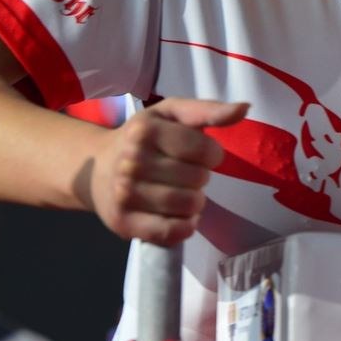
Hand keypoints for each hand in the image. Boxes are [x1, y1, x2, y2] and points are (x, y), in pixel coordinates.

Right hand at [87, 97, 247, 244]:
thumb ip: (209, 110)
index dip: (212, 155)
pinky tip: (178, 215)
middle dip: (200, 178)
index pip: (205, 151)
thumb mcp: (171, 114)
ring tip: (182, 193)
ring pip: (189, 207)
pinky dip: (185, 226)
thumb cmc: (142, 138)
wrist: (95, 169)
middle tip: (184, 174)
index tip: (200, 155)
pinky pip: (172, 232)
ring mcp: (125, 194)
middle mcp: (132, 162)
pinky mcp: (123, 223)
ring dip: (195, 203)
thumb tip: (245, 108)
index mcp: (145, 131)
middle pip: (199, 180)